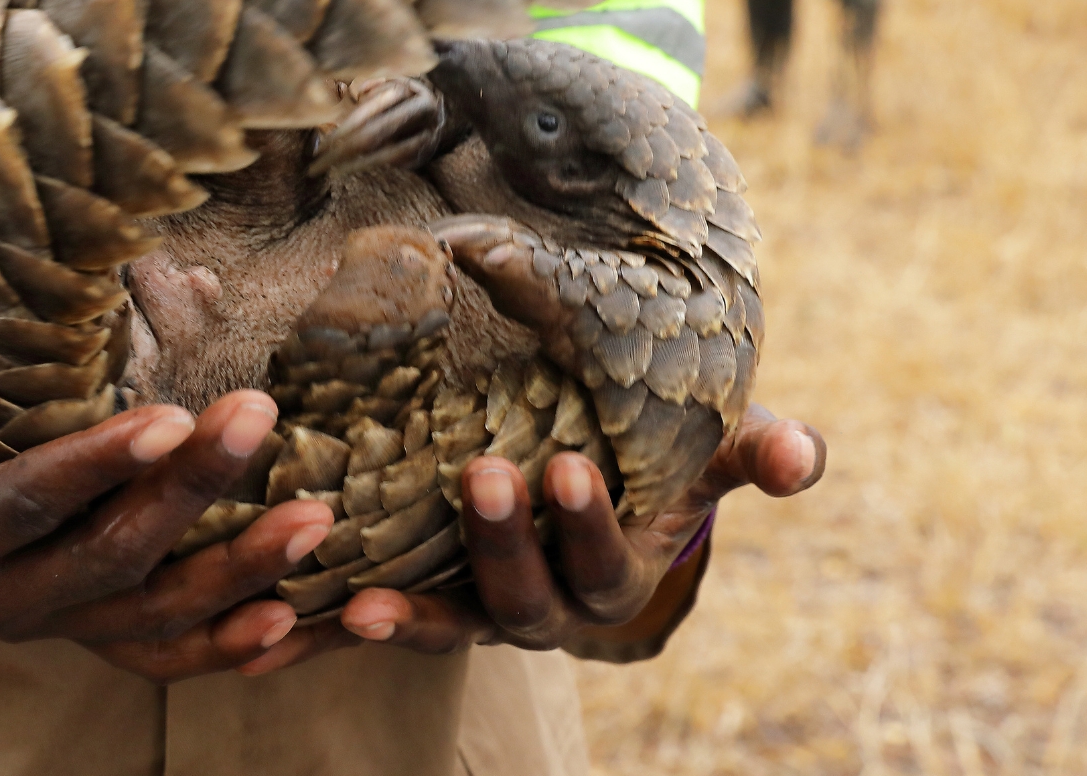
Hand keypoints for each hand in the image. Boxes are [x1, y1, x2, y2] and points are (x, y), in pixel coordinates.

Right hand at [0, 305, 336, 683]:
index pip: (22, 504)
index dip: (95, 466)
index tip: (171, 416)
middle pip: (106, 558)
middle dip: (191, 492)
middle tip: (260, 418)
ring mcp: (46, 624)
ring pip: (150, 616)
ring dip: (237, 572)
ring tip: (316, 517)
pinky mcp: (86, 628)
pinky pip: (160, 654)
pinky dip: (225, 644)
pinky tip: (290, 614)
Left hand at [238, 403, 823, 672]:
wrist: (582, 491)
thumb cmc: (648, 465)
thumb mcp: (701, 456)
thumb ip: (750, 455)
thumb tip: (807, 458)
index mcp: (613, 577)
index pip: (605, 564)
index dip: (587, 525)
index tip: (566, 465)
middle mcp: (544, 612)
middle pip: (521, 599)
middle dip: (502, 544)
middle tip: (482, 476)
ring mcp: (474, 614)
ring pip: (443, 625)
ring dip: (404, 617)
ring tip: (358, 600)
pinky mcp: (416, 602)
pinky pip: (374, 626)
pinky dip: (330, 630)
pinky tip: (279, 625)